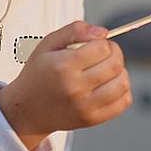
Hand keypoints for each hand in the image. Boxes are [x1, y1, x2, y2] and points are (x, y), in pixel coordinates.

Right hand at [0, 22, 131, 149]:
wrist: (27, 109)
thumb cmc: (39, 74)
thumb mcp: (47, 45)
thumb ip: (74, 30)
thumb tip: (102, 32)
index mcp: (62, 66)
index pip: (102, 48)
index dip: (103, 42)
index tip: (96, 44)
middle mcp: (74, 88)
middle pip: (115, 64)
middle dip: (115, 54)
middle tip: (105, 55)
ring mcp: (84, 106)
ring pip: (122, 83)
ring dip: (120, 72)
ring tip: (107, 70)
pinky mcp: (92, 119)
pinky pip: (123, 102)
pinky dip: (122, 90)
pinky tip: (109, 85)